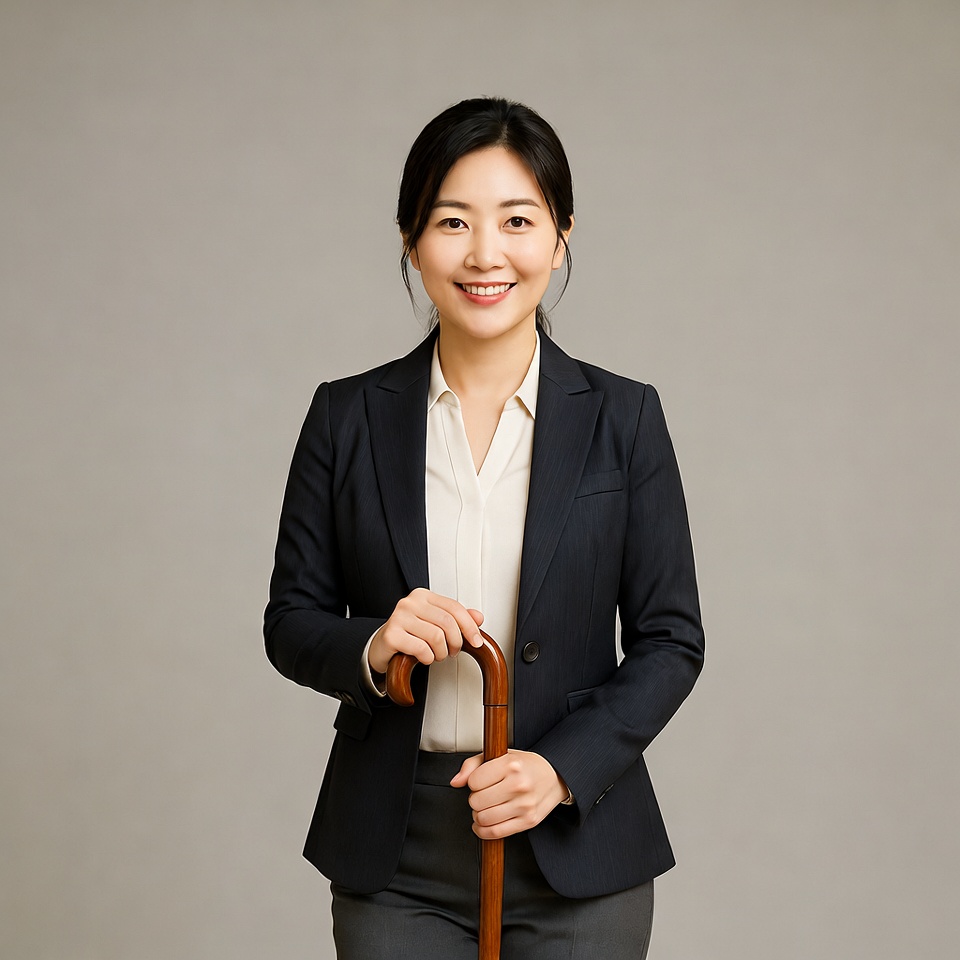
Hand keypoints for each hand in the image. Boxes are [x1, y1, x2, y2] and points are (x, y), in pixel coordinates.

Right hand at [368, 588, 483, 674]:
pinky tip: (423, 657)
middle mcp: (409, 603)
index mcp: (423, 596)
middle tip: (453, 652)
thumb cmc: (409, 634)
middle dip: (456, 642)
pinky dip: (427, 658)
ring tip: (436, 655)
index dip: (470, 626)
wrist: (381, 647)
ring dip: (441, 652)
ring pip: (436, 637)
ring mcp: (398, 617)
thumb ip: (456, 618)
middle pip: (447, 622)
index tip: (477, 641)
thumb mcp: (434, 624)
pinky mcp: (391, 635)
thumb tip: (479, 617)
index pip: (454, 607)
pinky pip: (421, 649)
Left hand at [450, 750, 569, 838]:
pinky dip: (483, 831)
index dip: (473, 782)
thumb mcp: (500, 755)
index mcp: (511, 765)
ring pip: (484, 818)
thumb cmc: (525, 765)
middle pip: (477, 801)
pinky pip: (496, 833)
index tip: (480, 781)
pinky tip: (483, 824)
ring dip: (478, 815)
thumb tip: (456, 781)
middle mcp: (519, 785)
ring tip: (485, 807)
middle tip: (484, 795)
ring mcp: (524, 805)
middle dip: (475, 799)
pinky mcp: (528, 821)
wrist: (554, 775)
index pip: (474, 781)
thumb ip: (472, 765)